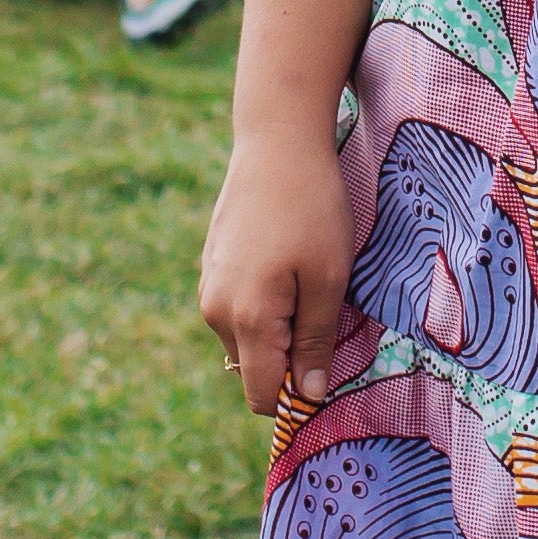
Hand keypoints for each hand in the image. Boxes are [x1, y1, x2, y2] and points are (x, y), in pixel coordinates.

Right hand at [203, 118, 356, 416]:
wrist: (276, 143)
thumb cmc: (313, 211)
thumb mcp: (329, 280)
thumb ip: (316, 342)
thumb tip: (309, 396)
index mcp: (246, 319)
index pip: (262, 395)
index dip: (296, 395)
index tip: (328, 366)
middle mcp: (215, 310)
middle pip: (253, 369)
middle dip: (289, 358)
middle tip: (325, 310)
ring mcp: (208, 286)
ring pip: (246, 338)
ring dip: (278, 328)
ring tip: (307, 278)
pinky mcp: (210, 266)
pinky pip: (237, 308)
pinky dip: (263, 303)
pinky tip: (286, 260)